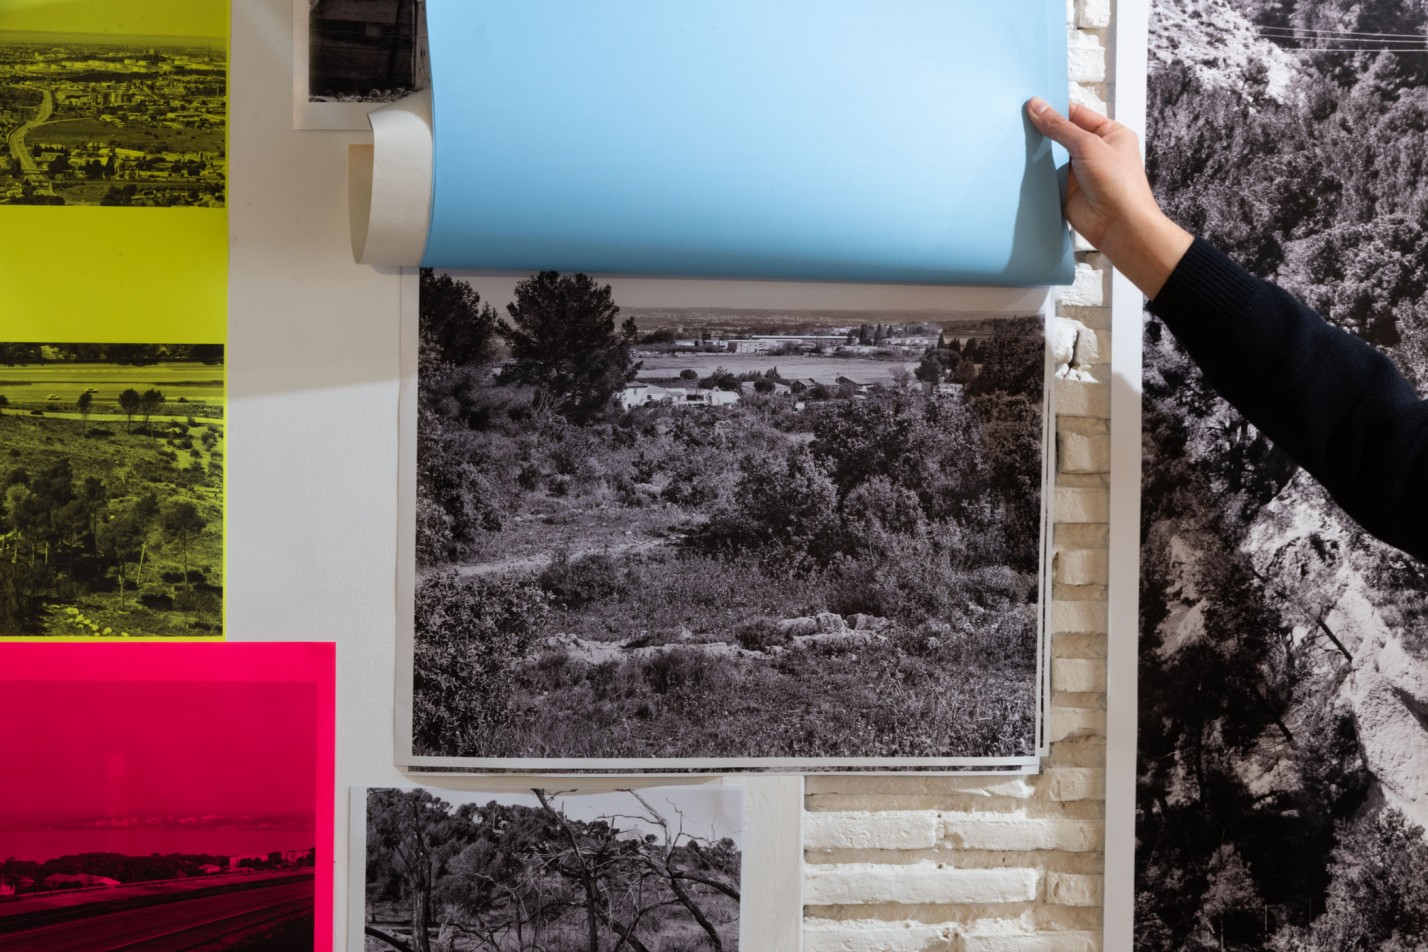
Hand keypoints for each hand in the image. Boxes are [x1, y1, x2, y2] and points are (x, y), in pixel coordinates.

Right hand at [1025, 97, 1192, 298]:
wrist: (1119, 226)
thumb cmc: (1119, 185)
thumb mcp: (1088, 145)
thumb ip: (1060, 127)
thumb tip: (1038, 107)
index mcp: (1110, 134)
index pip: (1077, 114)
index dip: (1055, 108)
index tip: (1032, 103)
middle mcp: (1095, 151)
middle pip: (1062, 134)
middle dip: (1044, 130)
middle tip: (1018, 120)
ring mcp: (1080, 172)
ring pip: (1052, 156)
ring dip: (1038, 152)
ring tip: (1015, 140)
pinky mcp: (1066, 190)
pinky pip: (1047, 177)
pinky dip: (1036, 173)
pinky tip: (1020, 165)